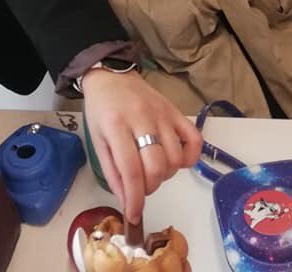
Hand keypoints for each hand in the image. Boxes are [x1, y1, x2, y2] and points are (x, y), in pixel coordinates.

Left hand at [81, 70, 201, 223]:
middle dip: (150, 187)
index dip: (135, 199)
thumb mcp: (97, 139)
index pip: (130, 170)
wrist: (110, 75)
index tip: (134, 215)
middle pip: (156, 167)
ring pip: (175, 158)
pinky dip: (190, 157)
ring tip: (154, 170)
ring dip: (166, 175)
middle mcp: (141, 118)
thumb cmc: (101, 109)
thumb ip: (112, 172)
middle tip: (141, 186)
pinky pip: (194, 139)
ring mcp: (162, 113)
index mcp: (115, 125)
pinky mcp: (175, 110)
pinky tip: (177, 161)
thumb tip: (127, 203)